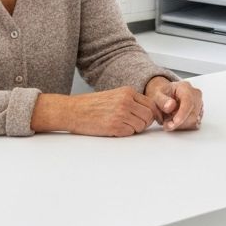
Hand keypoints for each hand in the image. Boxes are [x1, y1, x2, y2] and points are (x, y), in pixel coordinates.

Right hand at [34, 87, 159, 136]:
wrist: (73, 111)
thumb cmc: (91, 105)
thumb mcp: (114, 96)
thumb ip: (130, 101)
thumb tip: (148, 111)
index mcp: (127, 92)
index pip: (151, 104)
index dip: (152, 114)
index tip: (149, 120)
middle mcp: (126, 101)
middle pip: (149, 115)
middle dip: (145, 123)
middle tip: (135, 126)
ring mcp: (121, 113)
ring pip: (141, 125)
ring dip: (135, 129)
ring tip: (122, 127)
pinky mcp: (115, 126)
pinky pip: (130, 133)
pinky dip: (126, 133)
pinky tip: (115, 129)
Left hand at [146, 78, 203, 131]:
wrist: (163, 96)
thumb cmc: (161, 95)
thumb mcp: (156, 96)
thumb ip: (162, 101)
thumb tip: (170, 106)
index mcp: (184, 87)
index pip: (188, 101)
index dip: (182, 114)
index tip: (173, 123)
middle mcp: (194, 95)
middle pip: (192, 113)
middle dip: (178, 122)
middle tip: (165, 122)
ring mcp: (198, 104)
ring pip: (193, 121)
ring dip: (180, 125)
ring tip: (169, 119)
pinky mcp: (199, 113)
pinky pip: (193, 124)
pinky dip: (183, 126)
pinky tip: (176, 120)